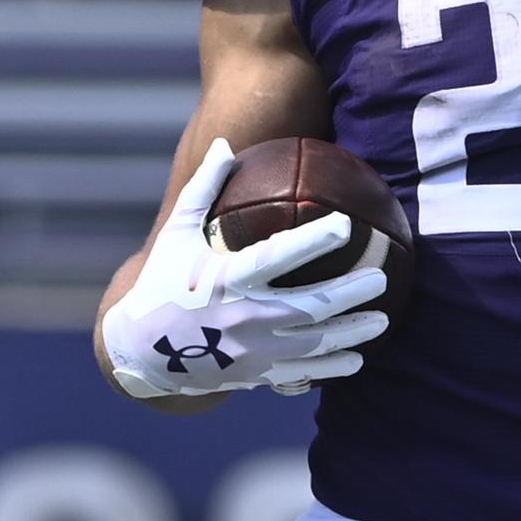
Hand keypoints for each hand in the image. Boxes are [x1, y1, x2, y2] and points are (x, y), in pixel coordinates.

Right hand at [99, 139, 392, 399]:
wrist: (138, 352)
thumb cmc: (163, 282)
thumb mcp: (176, 234)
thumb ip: (203, 189)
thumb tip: (224, 144)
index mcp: (225, 279)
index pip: (276, 256)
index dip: (313, 241)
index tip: (346, 225)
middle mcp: (241, 318)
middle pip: (309, 307)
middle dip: (350, 294)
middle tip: (381, 279)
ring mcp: (249, 352)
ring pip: (312, 346)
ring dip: (351, 336)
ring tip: (382, 322)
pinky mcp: (253, 376)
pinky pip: (300, 375)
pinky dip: (330, 369)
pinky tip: (356, 360)